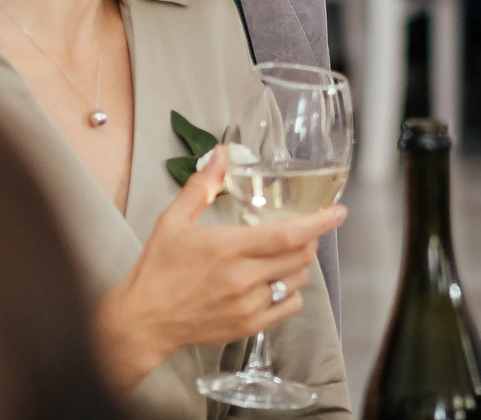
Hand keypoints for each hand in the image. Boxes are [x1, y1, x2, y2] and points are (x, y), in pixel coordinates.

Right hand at [94, 150, 345, 389]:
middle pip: (301, 256)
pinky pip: (288, 307)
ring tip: (282, 255)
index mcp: (228, 248)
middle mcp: (243, 278)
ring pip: (297, 280)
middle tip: (303, 229)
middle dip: (310, 239)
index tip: (339, 212)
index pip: (288, 234)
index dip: (320, 222)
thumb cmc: (157, 271)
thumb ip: (203, 186)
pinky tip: (274, 282)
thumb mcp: (174, 221)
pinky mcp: (247, 327)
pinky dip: (290, 292)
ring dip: (299, 264)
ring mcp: (247, 306)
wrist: (141, 323)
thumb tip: (221, 152)